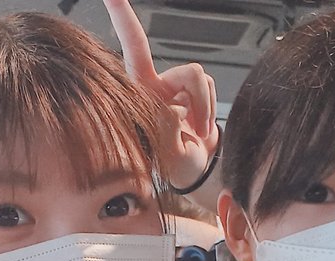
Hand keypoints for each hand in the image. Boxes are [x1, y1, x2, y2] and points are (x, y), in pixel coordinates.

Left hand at [103, 0, 219, 188]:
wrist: (191, 170)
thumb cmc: (172, 163)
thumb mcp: (168, 153)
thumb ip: (168, 128)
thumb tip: (173, 108)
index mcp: (140, 92)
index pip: (133, 47)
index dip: (124, 17)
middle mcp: (156, 84)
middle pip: (191, 71)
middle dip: (201, 101)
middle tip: (196, 133)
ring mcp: (175, 86)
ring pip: (203, 79)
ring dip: (205, 110)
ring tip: (194, 134)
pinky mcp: (193, 89)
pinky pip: (210, 88)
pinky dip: (210, 111)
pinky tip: (198, 129)